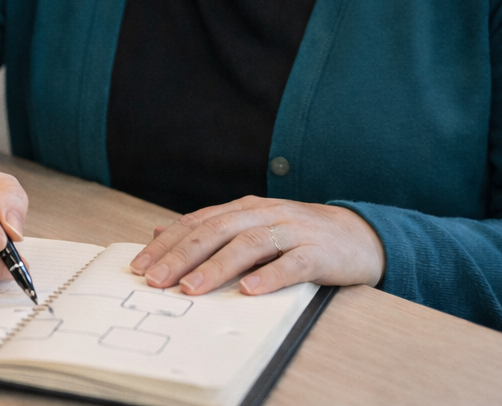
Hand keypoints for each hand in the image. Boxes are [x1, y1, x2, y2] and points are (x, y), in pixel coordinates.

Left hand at [129, 196, 383, 295]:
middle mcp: (265, 214)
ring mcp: (292, 231)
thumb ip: (210, 229)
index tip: (140, 266)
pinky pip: (292, 264)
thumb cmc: (299, 236)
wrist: (361, 235)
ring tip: (191, 289)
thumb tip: (160, 233)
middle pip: (216, 231)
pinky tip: (250, 290)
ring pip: (249, 245)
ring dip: (217, 267)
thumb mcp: (252, 226)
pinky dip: (270, 276)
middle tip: (157, 280)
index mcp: (245, 209)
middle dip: (182, 256)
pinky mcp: (319, 253)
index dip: (168, 244)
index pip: (198, 223)